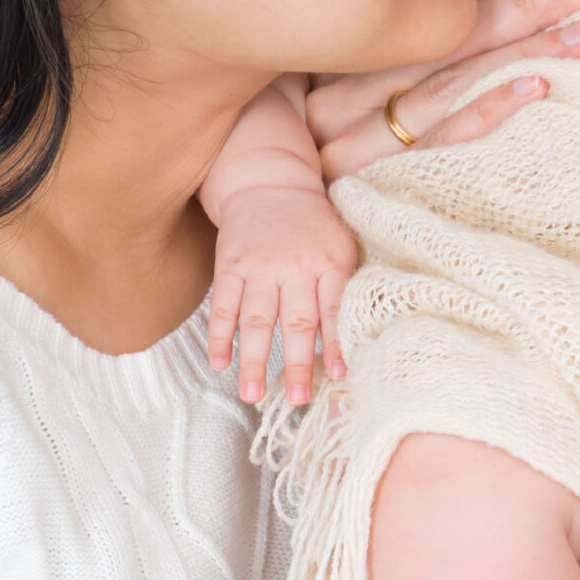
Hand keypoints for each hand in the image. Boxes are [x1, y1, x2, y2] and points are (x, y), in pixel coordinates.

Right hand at [204, 184, 356, 405]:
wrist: (271, 181)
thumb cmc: (313, 223)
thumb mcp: (340, 245)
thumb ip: (345, 285)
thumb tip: (360, 336)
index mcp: (329, 262)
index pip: (336, 308)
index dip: (338, 343)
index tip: (341, 374)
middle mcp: (295, 266)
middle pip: (297, 321)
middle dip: (298, 363)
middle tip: (298, 398)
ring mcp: (260, 266)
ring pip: (257, 320)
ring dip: (254, 360)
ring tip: (253, 394)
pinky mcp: (230, 265)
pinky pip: (223, 306)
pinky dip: (220, 336)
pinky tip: (220, 362)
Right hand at [309, 0, 579, 179]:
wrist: (269, 235)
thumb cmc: (322, 142)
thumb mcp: (351, 78)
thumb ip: (407, 32)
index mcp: (339, 52)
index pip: (421, 2)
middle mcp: (339, 91)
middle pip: (441, 39)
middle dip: (520, 5)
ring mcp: (350, 142)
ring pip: (447, 86)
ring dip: (523, 54)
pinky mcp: (369, 185)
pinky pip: (439, 142)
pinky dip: (489, 110)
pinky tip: (538, 86)